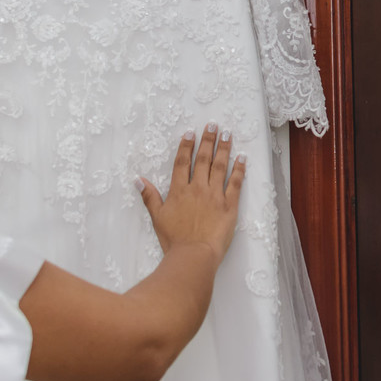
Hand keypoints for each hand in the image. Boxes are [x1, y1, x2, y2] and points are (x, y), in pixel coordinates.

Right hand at [138, 123, 245, 259]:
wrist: (193, 255)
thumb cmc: (174, 240)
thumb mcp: (157, 217)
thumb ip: (149, 196)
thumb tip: (138, 179)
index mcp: (179, 190)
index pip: (183, 162)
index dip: (187, 146)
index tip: (191, 133)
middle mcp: (197, 188)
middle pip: (203, 159)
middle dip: (208, 140)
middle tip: (212, 125)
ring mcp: (215, 195)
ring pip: (220, 167)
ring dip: (224, 149)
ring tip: (227, 134)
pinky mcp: (229, 205)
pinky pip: (235, 183)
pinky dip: (239, 169)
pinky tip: (242, 158)